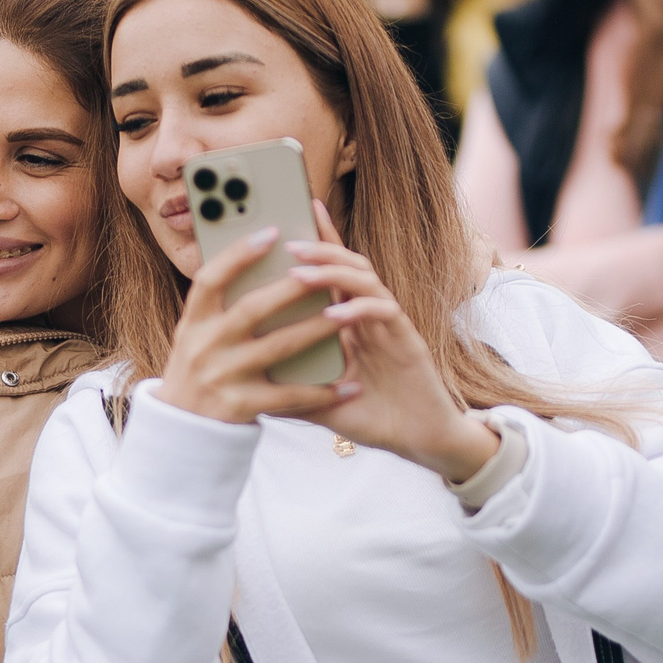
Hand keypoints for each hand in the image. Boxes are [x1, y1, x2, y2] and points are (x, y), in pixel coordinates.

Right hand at [156, 218, 364, 425]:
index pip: (211, 279)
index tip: (271, 232)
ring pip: (279, 348)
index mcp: (194, 322)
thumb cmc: (199, 368)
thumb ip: (222, 304)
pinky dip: (321, 392)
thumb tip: (261, 258)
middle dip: (293, 289)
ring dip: (316, 331)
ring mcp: (223, 377)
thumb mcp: (198, 333)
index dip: (239, 254)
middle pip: (253, 310)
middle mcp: (205, 346)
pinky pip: (290, 396)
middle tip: (327, 272)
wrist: (183, 428)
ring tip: (347, 317)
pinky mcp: (241, 406)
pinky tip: (349, 385)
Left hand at [272, 203, 502, 482]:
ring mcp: (388, 325)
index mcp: (349, 323)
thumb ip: (291, 390)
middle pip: (348, 265)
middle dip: (319, 250)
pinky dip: (358, 310)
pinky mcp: (407, 339)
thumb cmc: (371, 415)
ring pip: (365, 280)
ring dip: (333, 273)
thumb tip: (245, 389)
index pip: (332, 275)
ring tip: (301, 273)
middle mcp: (369, 316)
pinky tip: (335, 316)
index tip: (289, 222)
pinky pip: (384, 312)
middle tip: (287, 245)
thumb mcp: (320, 403)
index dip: (318, 244)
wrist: (417, 439)